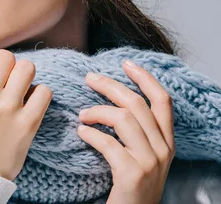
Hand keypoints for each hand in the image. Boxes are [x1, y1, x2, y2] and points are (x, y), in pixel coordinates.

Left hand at [78, 60, 175, 203]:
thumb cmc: (130, 185)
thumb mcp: (142, 155)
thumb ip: (135, 131)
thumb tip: (111, 99)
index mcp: (167, 142)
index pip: (162, 101)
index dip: (145, 78)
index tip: (125, 63)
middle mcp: (163, 149)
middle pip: (137, 103)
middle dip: (110, 86)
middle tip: (88, 78)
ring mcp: (150, 162)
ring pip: (124, 119)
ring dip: (97, 111)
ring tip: (82, 115)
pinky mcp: (133, 174)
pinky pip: (108, 143)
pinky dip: (91, 134)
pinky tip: (81, 133)